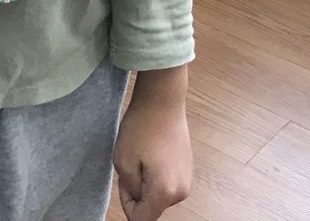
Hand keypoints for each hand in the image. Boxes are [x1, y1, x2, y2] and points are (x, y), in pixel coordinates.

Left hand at [114, 74, 192, 220]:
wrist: (163, 100)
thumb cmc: (140, 128)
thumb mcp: (123, 160)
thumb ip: (130, 189)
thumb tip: (139, 199)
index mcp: (165, 193)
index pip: (143, 220)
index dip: (127, 205)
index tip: (122, 183)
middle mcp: (181, 193)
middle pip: (151, 206)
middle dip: (135, 190)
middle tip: (128, 161)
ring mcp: (187, 181)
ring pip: (158, 193)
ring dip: (145, 180)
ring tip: (140, 153)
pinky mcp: (187, 169)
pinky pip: (166, 182)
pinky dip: (154, 173)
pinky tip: (150, 151)